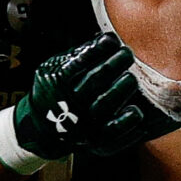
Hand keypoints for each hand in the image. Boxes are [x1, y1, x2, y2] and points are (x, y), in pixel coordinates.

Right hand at [14, 31, 157, 159]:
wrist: (44, 128)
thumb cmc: (56, 89)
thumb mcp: (55, 68)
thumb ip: (78, 55)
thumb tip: (108, 38)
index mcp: (57, 82)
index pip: (78, 62)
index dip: (97, 50)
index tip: (112, 40)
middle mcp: (69, 104)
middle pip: (94, 81)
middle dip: (113, 64)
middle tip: (126, 53)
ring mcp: (83, 124)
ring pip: (105, 104)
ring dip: (121, 88)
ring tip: (130, 77)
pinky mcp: (96, 142)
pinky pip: (114, 132)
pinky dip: (127, 122)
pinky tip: (136, 111)